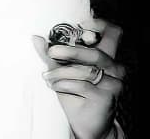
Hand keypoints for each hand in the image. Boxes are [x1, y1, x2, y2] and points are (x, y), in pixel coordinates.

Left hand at [33, 19, 125, 138]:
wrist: (84, 123)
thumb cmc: (74, 92)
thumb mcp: (61, 70)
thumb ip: (50, 55)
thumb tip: (36, 38)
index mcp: (105, 56)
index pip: (113, 34)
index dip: (101, 26)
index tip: (81, 25)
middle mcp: (113, 68)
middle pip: (96, 53)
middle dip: (70, 52)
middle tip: (51, 53)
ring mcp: (113, 83)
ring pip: (85, 71)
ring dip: (60, 73)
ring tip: (47, 77)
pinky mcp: (107, 97)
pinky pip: (81, 85)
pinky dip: (63, 84)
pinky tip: (55, 86)